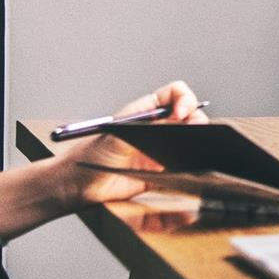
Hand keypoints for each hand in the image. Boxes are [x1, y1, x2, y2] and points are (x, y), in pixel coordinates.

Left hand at [57, 81, 209, 207]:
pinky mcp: (164, 171)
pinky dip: (193, 166)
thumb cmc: (91, 154)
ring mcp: (163, 149)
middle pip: (191, 116)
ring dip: (198, 143)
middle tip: (194, 133)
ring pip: (193, 140)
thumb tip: (177, 119)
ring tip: (192, 151)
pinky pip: (187, 166)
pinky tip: (189, 168)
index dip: (185, 99)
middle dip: (197, 121)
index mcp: (147, 111)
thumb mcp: (119, 134)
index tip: (182, 113)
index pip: (175, 94)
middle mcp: (159, 127)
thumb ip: (147, 125)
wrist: (81, 184)